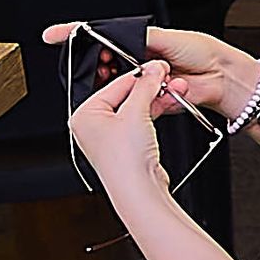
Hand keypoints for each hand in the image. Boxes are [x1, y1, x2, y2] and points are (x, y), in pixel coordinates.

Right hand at [43, 20, 259, 123]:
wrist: (222, 77)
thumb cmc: (200, 51)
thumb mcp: (163, 38)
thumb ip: (135, 39)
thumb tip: (110, 39)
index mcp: (137, 42)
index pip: (101, 39)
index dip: (76, 37)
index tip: (53, 35)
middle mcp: (136, 63)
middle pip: (106, 66)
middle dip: (104, 68)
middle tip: (106, 66)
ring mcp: (142, 84)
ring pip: (120, 87)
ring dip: (131, 86)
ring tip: (149, 78)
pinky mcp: (151, 103)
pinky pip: (138, 103)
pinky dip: (147, 100)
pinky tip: (163, 91)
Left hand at [67, 61, 177, 206]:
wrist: (138, 191)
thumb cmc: (124, 160)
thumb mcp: (135, 112)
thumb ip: (146, 86)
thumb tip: (153, 70)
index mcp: (84, 115)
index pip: (114, 84)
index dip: (139, 75)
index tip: (157, 67)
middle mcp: (94, 126)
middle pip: (125, 96)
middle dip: (150, 87)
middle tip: (167, 78)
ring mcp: (110, 137)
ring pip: (135, 108)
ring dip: (156, 98)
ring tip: (174, 90)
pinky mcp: (126, 146)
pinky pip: (141, 121)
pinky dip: (154, 112)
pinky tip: (168, 104)